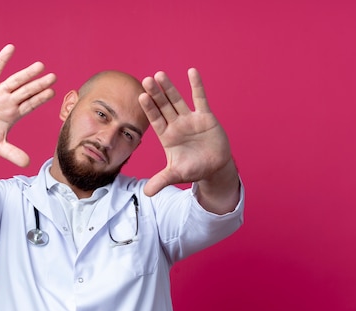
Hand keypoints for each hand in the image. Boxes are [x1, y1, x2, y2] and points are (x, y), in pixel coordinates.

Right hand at [0, 44, 56, 167]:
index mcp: (13, 114)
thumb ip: (12, 154)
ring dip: (26, 74)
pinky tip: (11, 49)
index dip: (40, 99)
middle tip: (53, 77)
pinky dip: (2, 60)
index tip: (52, 92)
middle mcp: (8, 101)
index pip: (30, 105)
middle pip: (26, 91)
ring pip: (15, 81)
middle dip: (39, 84)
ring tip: (40, 66)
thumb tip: (28, 164)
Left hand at [138, 69, 232, 196]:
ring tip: (160, 74)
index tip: (141, 96)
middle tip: (146, 80)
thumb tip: (147, 194)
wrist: (214, 167)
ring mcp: (189, 119)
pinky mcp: (205, 117)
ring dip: (169, 88)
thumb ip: (161, 181)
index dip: (149, 109)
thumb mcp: (176, 175)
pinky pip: (200, 99)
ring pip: (177, 100)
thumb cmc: (193, 169)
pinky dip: (196, 86)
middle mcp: (176, 125)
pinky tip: (191, 72)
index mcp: (167, 137)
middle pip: (163, 107)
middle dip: (156, 94)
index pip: (155, 120)